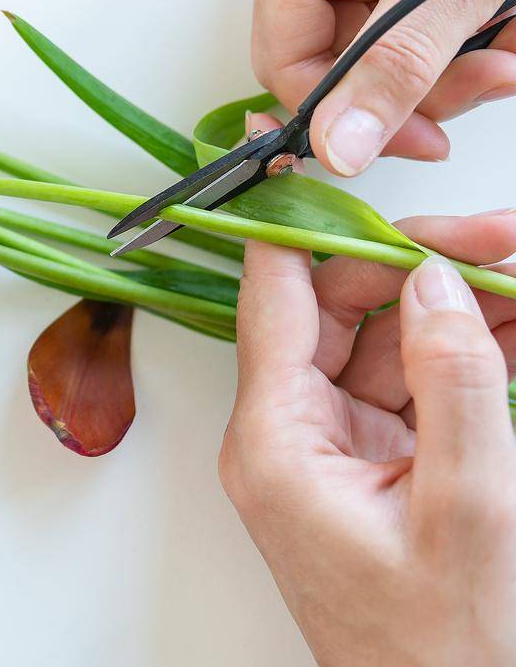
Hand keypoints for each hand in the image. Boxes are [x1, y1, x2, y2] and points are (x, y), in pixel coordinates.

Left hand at [220, 209, 515, 666]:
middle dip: (417, 261)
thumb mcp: (470, 509)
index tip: (309, 149)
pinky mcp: (378, 466)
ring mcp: (334, 449)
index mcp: (275, 441)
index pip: (274, 297)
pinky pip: (413, 383)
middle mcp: (289, 435)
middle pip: (338, 308)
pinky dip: (464, 352)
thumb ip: (455, 384)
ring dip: (452, 302)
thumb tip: (434, 282)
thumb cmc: (446, 647)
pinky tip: (514, 320)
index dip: (294, 218)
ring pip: (384, 339)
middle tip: (503, 237)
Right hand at [250, 0, 515, 176]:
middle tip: (494, 73)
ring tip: (513, 27)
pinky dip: (463, 19)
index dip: (348, 112)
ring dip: (455, 51)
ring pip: (380, 36)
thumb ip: (398, 63)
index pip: (286, 58)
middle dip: (424, 76)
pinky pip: (406, 5)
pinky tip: (505, 3)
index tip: (424, 139)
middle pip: (336, 52)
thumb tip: (338, 147)